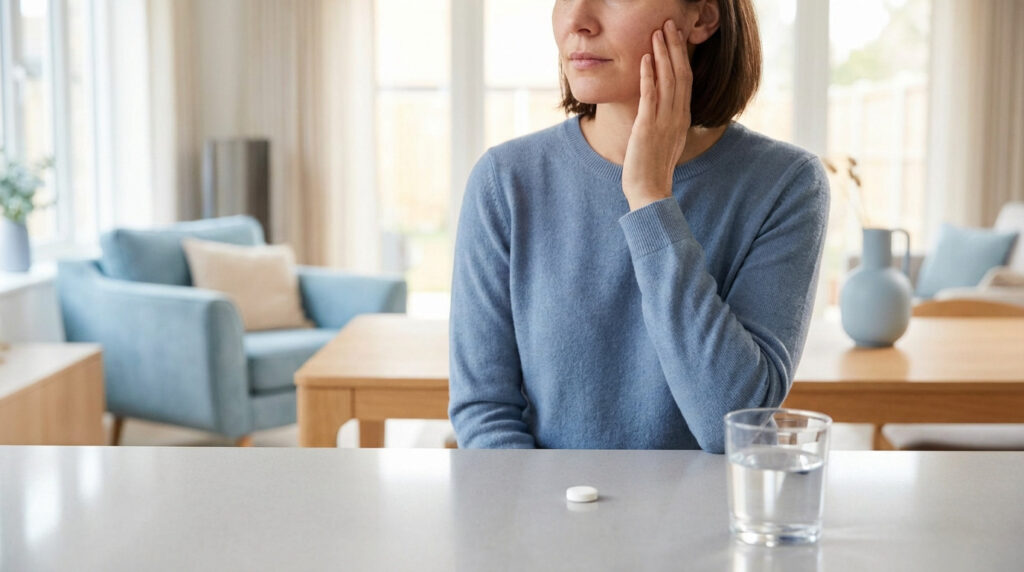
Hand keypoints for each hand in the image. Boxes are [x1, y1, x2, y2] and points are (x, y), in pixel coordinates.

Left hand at [622, 19, 692, 211]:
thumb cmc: (653, 168)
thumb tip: (662, 108)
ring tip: (657, 33)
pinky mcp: (647, 128)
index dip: (681, 56)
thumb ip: (666, 121)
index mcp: (682, 118)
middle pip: (680, 74)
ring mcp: (664, 122)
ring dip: (662, 55)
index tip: (676, 37)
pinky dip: (648, 76)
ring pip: (668, 81)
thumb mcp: (665, 140)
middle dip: (674, 47)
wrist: (650, 191)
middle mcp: (677, 117)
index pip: (685, 80)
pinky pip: (650, 97)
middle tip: (669, 24)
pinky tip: (644, 59)